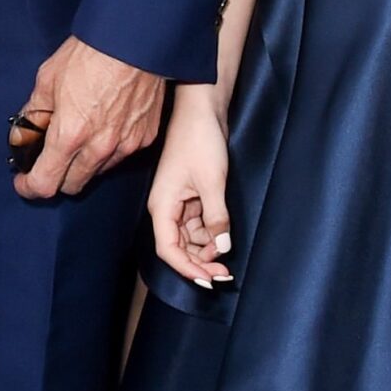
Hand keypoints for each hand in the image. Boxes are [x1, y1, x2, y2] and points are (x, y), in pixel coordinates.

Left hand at [15, 37, 165, 199]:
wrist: (133, 39)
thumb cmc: (90, 53)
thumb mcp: (48, 79)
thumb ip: (34, 114)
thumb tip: (22, 134)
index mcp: (70, 134)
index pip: (45, 183)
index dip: (29, 187)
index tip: (24, 181)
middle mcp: (99, 147)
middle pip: (72, 186)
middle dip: (56, 177)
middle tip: (50, 157)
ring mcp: (125, 145)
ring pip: (97, 172)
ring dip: (84, 164)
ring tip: (80, 135)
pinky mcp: (144, 138)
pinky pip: (120, 156)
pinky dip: (108, 150)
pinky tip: (104, 127)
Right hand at [148, 89, 230, 286]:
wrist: (202, 109)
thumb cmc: (199, 139)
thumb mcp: (212, 181)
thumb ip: (216, 217)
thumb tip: (222, 247)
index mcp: (162, 206)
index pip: (168, 250)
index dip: (187, 269)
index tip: (208, 281)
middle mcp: (166, 207)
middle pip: (178, 248)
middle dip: (199, 263)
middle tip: (224, 275)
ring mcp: (178, 202)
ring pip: (189, 238)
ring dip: (207, 249)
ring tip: (227, 256)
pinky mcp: (190, 195)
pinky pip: (197, 223)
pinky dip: (210, 232)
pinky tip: (223, 236)